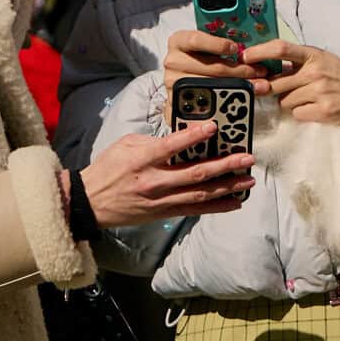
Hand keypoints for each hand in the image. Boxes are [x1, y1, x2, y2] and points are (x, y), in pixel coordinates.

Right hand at [73, 128, 255, 227]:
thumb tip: (179, 139)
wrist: (91, 202)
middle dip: (225, 165)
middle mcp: (155, 181)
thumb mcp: (125, 145)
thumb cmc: (108, 169)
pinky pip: (195, 209)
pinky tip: (235, 202)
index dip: (195, 136)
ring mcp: (161, 200)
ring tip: (248, 180)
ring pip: (201, 194)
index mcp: (143, 159)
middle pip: (196, 173)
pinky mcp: (163, 212)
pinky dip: (217, 207)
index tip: (215, 127)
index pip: (173, 145)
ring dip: (227, 187)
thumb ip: (153, 141)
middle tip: (247, 158)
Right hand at [161, 26, 274, 97]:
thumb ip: (221, 46)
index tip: (236, 49)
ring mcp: (172, 82)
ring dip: (239, 86)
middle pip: (211, 67)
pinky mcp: (176, 101)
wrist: (182, 81)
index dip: (217, 44)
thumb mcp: (205, 46)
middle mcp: (172, 61)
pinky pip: (204, 102)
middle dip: (240, 70)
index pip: (196, 40)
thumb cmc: (198, 59)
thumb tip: (248, 51)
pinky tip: (237, 98)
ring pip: (212, 85)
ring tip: (257, 85)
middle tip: (260, 72)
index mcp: (178, 41)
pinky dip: (223, 101)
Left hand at [243, 41, 339, 130]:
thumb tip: (268, 70)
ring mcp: (320, 91)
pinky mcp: (324, 111)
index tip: (244, 57)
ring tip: (309, 100)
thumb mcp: (325, 61)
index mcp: (315, 55)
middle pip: (276, 83)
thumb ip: (300, 63)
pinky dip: (302, 115)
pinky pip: (297, 115)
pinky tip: (316, 110)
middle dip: (273, 90)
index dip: (259, 53)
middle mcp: (316, 71)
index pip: (280, 48)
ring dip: (290, 104)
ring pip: (285, 102)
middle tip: (282, 91)